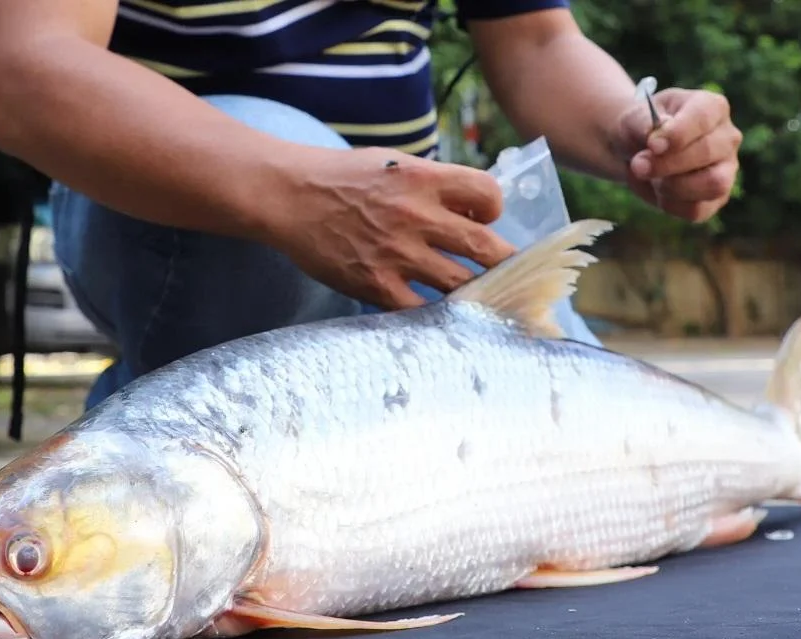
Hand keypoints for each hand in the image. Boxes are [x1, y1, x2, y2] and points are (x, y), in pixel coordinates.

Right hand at [262, 147, 516, 309]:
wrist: (288, 196)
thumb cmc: (342, 178)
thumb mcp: (393, 164)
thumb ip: (433, 185)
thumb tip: (472, 212)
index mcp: (424, 178)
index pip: (488, 195)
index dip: (494, 211)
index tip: (485, 221)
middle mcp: (416, 215)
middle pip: (485, 247)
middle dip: (505, 264)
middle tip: (512, 276)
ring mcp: (397, 253)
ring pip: (459, 284)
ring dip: (475, 294)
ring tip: (481, 299)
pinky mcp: (375, 283)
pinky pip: (420, 309)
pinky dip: (434, 313)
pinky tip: (437, 312)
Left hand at [613, 87, 742, 222]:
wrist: (638, 152)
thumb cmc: (641, 130)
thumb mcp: (634, 119)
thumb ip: (642, 123)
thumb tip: (656, 137)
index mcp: (712, 107)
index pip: (704, 117)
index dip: (677, 134)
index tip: (652, 145)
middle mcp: (727, 137)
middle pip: (707, 152)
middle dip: (666, 164)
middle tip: (638, 165)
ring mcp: (726, 169)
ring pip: (714, 184)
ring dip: (673, 187)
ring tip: (652, 178)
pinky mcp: (716, 198)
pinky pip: (698, 210)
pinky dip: (671, 205)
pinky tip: (658, 191)